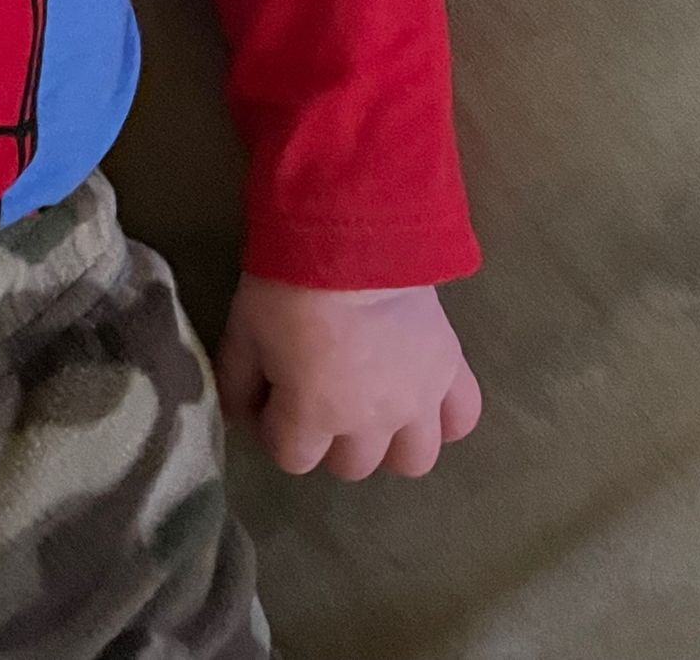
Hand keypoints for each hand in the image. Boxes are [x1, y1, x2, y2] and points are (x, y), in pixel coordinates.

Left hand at [215, 275, 481, 479]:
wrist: (350, 234)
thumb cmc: (288, 285)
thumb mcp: (243, 332)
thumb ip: (238, 383)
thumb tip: (240, 416)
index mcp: (316, 416)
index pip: (292, 457)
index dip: (276, 429)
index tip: (272, 399)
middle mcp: (372, 422)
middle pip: (350, 465)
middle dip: (328, 438)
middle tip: (318, 395)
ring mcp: (418, 400)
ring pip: (412, 460)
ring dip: (388, 442)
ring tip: (372, 407)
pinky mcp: (450, 370)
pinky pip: (462, 419)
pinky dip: (444, 418)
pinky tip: (422, 398)